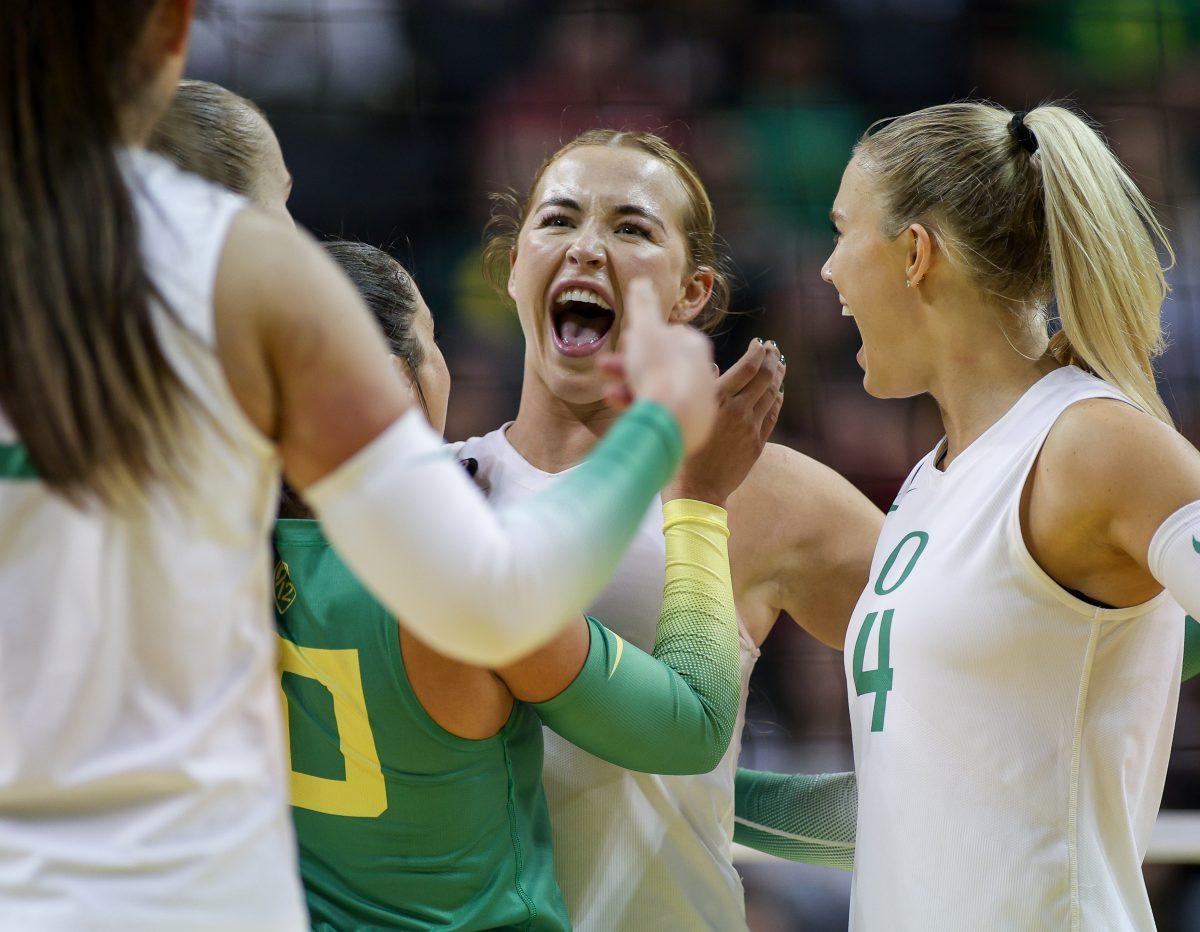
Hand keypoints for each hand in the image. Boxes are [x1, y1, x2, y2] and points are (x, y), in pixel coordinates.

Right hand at [599, 278, 716, 455]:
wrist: (671, 420)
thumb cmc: (659, 370)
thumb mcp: (644, 330)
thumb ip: (642, 305)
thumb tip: (642, 280)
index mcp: (696, 347)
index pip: (670, 335)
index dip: (644, 337)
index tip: (626, 340)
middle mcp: (702, 374)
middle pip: (661, 364)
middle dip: (629, 364)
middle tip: (606, 366)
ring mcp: (697, 404)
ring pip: (658, 390)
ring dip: (628, 387)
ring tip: (608, 392)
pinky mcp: (690, 429)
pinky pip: (661, 414)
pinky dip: (639, 408)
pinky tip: (622, 408)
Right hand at [663, 338, 783, 506]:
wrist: (696, 489)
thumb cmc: (681, 450)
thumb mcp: (685, 414)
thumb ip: (701, 389)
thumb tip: (712, 368)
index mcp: (717, 399)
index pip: (747, 367)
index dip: (757, 352)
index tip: (759, 342)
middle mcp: (737, 410)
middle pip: (764, 377)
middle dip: (771, 359)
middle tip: (773, 349)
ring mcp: (750, 427)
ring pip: (771, 395)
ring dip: (777, 377)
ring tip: (779, 365)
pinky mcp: (756, 444)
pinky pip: (772, 415)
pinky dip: (777, 400)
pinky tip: (778, 392)